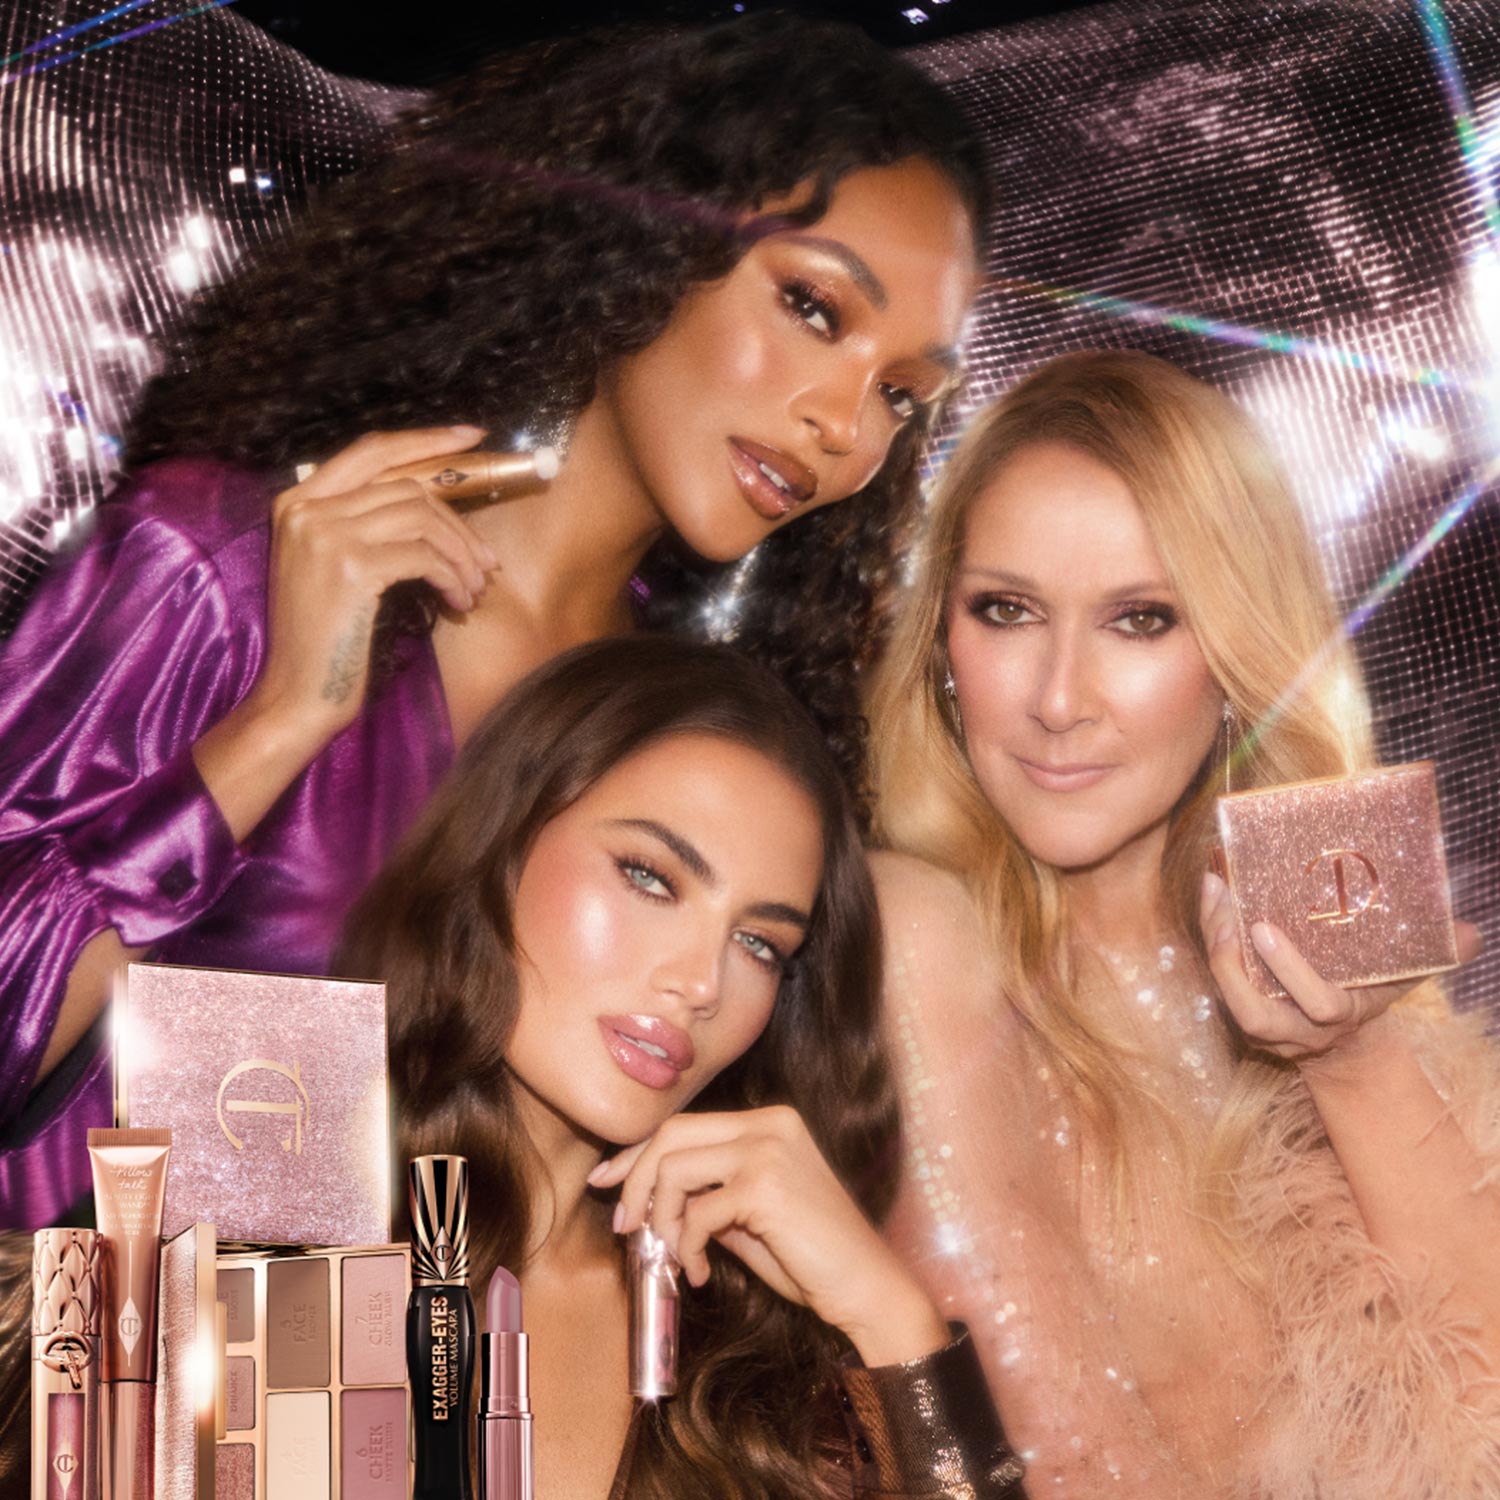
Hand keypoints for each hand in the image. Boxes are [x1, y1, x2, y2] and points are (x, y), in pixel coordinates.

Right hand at [247, 426, 497, 744]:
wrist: (297, 694)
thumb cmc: (326, 639)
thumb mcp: (332, 568)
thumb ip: (364, 525)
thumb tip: (434, 504)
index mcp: (297, 501)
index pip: (371, 450)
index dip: (426, 439)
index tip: (472, 437)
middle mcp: (305, 508)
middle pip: (407, 486)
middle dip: (458, 521)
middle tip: (487, 560)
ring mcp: (325, 534)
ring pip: (422, 517)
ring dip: (461, 554)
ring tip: (475, 588)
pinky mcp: (351, 567)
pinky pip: (424, 556)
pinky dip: (452, 577)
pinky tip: (458, 602)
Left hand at [587, 1105, 948, 1364]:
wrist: (867, 1288)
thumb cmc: (811, 1257)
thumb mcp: (749, 1216)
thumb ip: (707, 1195)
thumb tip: (645, 1199)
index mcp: (768, 1121)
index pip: (684, 1124)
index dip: (636, 1153)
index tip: (607, 1182)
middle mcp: (769, 1123)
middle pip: (671, 1134)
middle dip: (635, 1180)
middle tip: (625, 1226)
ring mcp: (769, 1149)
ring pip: (675, 1169)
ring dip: (660, 1219)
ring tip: (672, 1256)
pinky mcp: (766, 1185)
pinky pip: (697, 1213)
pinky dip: (686, 1247)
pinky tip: (700, 1272)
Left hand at [1199, 870, 1480, 1071]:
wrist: (1343, 1045)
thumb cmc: (1373, 993)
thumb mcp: (1405, 978)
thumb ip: (1437, 956)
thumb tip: (1472, 933)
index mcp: (1342, 1018)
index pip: (1319, 1005)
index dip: (1290, 972)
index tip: (1266, 929)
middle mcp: (1296, 1030)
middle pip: (1253, 1013)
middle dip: (1233, 966)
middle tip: (1228, 913)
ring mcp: (1264, 1028)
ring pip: (1228, 998)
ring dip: (1217, 947)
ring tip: (1215, 895)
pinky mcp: (1240, 1011)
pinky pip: (1218, 979)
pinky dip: (1212, 937)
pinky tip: (1212, 894)